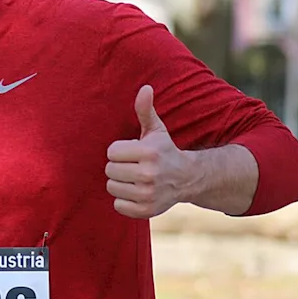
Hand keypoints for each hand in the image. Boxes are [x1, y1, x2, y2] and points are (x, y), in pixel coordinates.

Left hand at [105, 85, 193, 218]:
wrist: (188, 178)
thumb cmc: (164, 151)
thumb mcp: (156, 130)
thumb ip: (145, 110)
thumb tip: (145, 88)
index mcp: (149, 152)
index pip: (111, 152)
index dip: (120, 151)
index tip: (133, 152)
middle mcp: (149, 174)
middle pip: (109, 170)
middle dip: (119, 167)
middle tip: (134, 166)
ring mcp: (148, 194)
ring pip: (112, 187)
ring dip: (120, 183)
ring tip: (135, 179)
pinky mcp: (146, 211)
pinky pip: (118, 205)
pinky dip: (124, 200)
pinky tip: (137, 193)